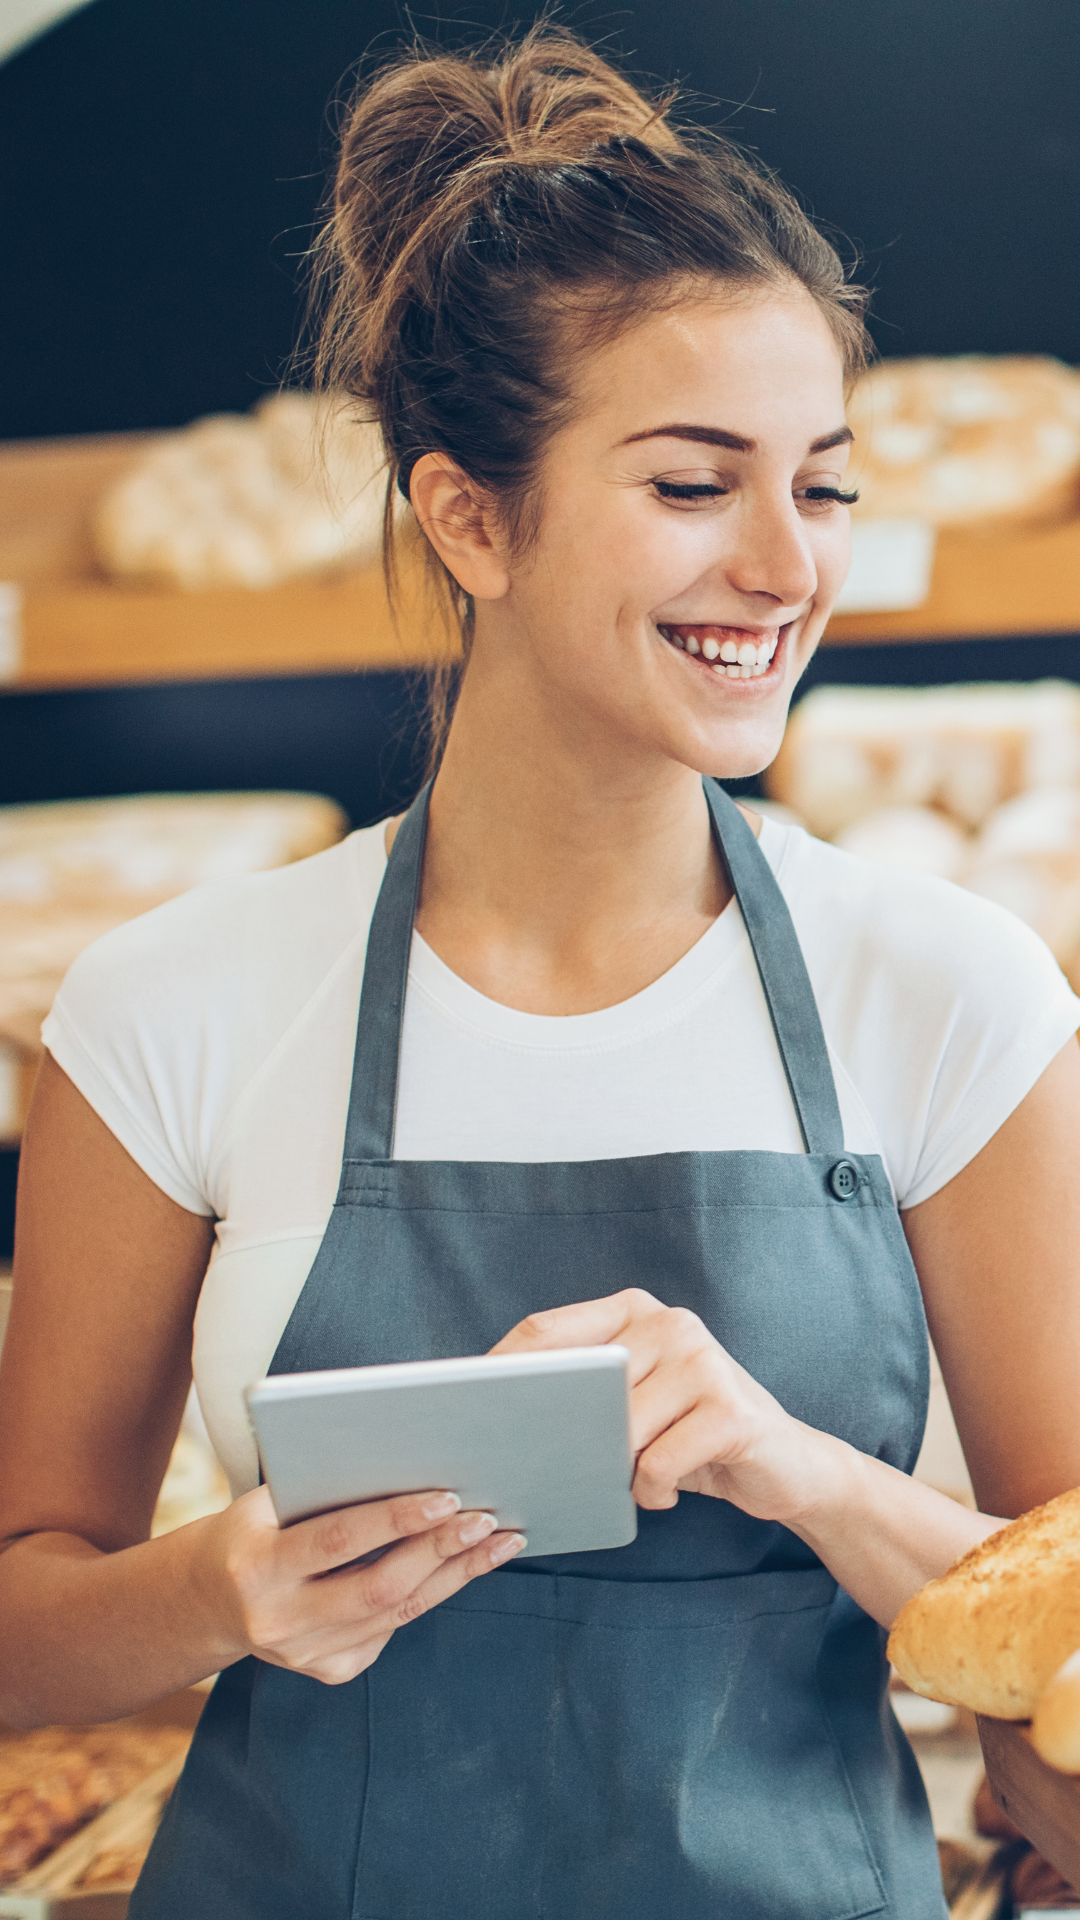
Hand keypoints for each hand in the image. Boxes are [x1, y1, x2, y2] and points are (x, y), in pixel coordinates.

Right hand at [192, 1486, 524, 1685]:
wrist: (209, 1600)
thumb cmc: (254, 1528)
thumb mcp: (268, 1503)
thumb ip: (325, 1491)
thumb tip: (415, 1462)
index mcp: (256, 1567)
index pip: (336, 1540)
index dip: (394, 1519)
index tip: (447, 1496)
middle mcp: (279, 1621)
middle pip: (378, 1587)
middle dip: (439, 1550)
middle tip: (486, 1517)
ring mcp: (305, 1655)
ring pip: (398, 1612)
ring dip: (455, 1572)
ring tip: (499, 1538)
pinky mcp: (330, 1671)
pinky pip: (394, 1628)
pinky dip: (434, 1591)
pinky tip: (468, 1564)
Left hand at [491, 1288, 831, 1523]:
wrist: (788, 1464)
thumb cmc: (692, 1436)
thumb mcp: (635, 1403)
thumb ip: (585, 1392)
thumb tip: (499, 1420)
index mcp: (634, 1311)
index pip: (546, 1330)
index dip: (499, 1371)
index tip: (462, 1410)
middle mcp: (668, 1322)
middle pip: (576, 1382)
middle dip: (550, 1431)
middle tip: (532, 1469)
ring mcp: (702, 1360)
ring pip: (618, 1429)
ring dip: (613, 1470)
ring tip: (632, 1479)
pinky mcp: (730, 1409)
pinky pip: (658, 1463)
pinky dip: (653, 1490)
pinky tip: (669, 1489)